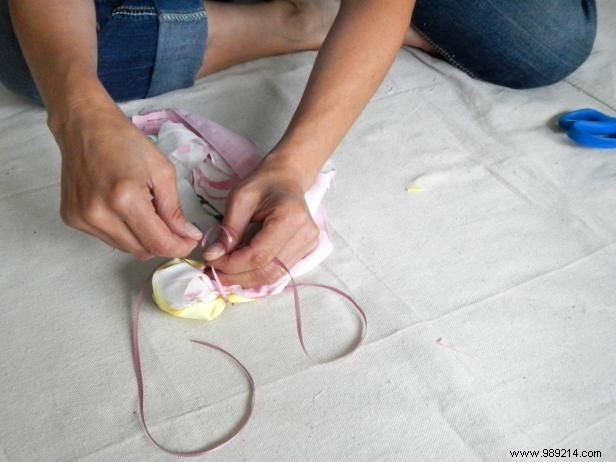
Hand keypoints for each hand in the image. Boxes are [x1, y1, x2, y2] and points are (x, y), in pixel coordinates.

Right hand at [52, 104, 201, 259]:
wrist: (84, 127)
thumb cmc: (126, 143)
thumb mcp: (162, 172)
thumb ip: (174, 209)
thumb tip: (188, 236)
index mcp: (124, 199)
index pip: (158, 243)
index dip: (180, 247)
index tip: (191, 241)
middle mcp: (99, 214)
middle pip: (142, 251)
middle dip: (164, 243)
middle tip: (174, 227)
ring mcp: (82, 219)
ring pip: (126, 248)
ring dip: (143, 238)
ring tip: (147, 211)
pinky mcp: (72, 219)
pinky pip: (109, 239)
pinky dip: (124, 232)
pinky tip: (126, 210)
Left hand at [203, 157, 318, 287]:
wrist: (287, 179)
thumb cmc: (264, 184)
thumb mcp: (240, 199)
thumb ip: (228, 229)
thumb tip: (213, 256)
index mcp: (290, 218)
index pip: (259, 255)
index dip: (232, 264)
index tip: (210, 261)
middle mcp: (305, 235)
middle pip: (267, 271)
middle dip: (236, 276)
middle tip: (213, 272)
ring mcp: (309, 245)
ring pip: (273, 276)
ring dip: (245, 279)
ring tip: (224, 273)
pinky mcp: (307, 251)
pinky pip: (279, 272)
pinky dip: (257, 275)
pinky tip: (240, 270)